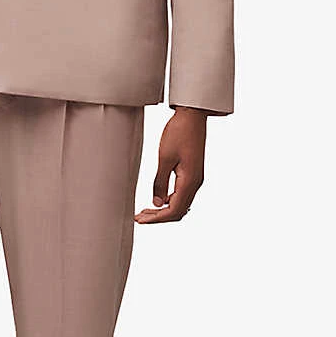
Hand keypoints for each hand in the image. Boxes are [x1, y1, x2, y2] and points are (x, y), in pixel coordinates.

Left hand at [135, 107, 207, 224]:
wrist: (193, 116)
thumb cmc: (179, 132)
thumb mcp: (164, 158)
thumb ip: (160, 183)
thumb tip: (157, 203)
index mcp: (189, 181)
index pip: (173, 210)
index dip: (156, 218)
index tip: (140, 220)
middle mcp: (196, 183)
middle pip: (178, 211)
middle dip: (158, 217)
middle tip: (139, 217)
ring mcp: (196, 178)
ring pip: (181, 204)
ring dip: (163, 210)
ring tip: (145, 210)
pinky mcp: (193, 173)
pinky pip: (182, 194)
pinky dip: (169, 201)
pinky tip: (158, 199)